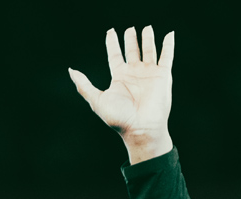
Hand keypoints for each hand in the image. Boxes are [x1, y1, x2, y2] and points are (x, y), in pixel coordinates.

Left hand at [69, 26, 174, 163]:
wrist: (141, 128)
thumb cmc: (119, 118)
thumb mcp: (97, 100)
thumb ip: (84, 85)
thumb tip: (71, 71)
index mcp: (119, 78)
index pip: (115, 56)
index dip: (112, 43)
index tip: (111, 31)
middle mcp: (134, 74)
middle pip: (132, 51)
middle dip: (131, 39)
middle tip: (130, 28)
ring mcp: (149, 74)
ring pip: (149, 50)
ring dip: (148, 39)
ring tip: (147, 28)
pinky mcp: (162, 75)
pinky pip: (166, 56)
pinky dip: (168, 45)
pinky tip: (169, 34)